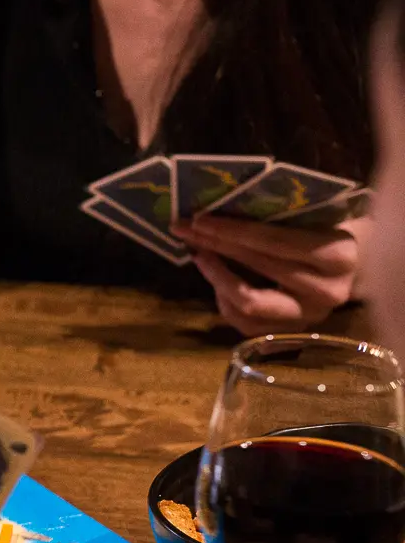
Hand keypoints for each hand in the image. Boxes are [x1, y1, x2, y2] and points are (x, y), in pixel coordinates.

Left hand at [173, 215, 367, 335]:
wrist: (356, 270)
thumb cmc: (326, 234)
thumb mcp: (314, 219)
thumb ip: (279, 217)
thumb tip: (217, 209)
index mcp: (337, 256)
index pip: (275, 241)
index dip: (233, 230)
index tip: (199, 219)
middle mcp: (327, 291)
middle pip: (259, 267)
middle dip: (217, 245)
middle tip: (185, 230)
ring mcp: (309, 317)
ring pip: (249, 302)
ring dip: (216, 275)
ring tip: (199, 253)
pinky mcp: (290, 334)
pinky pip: (245, 323)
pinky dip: (225, 300)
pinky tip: (217, 280)